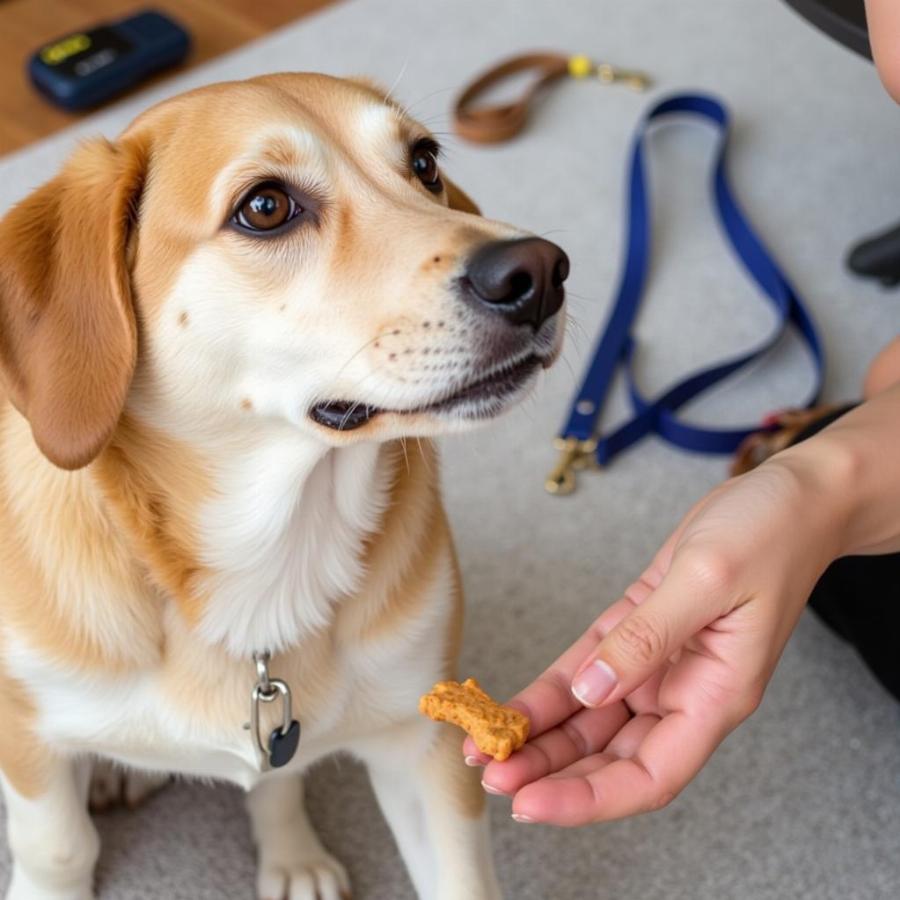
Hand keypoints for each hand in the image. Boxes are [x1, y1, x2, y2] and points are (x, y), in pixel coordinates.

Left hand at [464, 451, 848, 824]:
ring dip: (539, 736)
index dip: (588, 799)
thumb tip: (592, 691)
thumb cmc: (768, 534)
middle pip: (609, 755)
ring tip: (484, 745)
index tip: (532, 803)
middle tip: (489, 773)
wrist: (787, 499)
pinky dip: (549, 692)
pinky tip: (511, 706)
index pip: (649, 774)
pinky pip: (585, 671)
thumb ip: (648, 638)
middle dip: (548, 770)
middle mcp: (684, 692)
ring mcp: (658, 664)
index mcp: (715, 696)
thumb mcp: (706, 579)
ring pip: (589, 718)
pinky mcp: (636, 631)